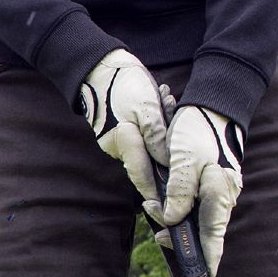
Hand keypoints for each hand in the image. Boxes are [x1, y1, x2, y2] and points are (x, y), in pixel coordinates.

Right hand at [75, 49, 171, 205]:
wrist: (98, 66)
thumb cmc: (123, 83)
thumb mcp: (147, 107)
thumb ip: (157, 137)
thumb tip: (168, 165)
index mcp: (125, 143)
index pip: (143, 178)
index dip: (157, 196)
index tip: (170, 210)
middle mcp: (117, 148)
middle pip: (146, 165)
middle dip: (165, 155)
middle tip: (178, 132)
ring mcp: (115, 140)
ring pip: (145, 148)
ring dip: (160, 134)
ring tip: (165, 102)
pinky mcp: (116, 131)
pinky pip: (139, 136)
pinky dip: (152, 125)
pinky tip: (159, 101)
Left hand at [153, 103, 245, 270]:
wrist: (212, 103)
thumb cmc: (197, 130)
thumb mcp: (183, 160)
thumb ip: (179, 191)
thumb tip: (170, 219)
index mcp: (219, 192)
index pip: (214, 234)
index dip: (209, 257)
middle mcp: (223, 194)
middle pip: (204, 229)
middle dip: (182, 237)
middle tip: (160, 237)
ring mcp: (219, 188)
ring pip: (198, 215)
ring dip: (176, 218)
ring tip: (151, 209)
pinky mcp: (212, 179)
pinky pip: (197, 202)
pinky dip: (181, 207)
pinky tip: (165, 203)